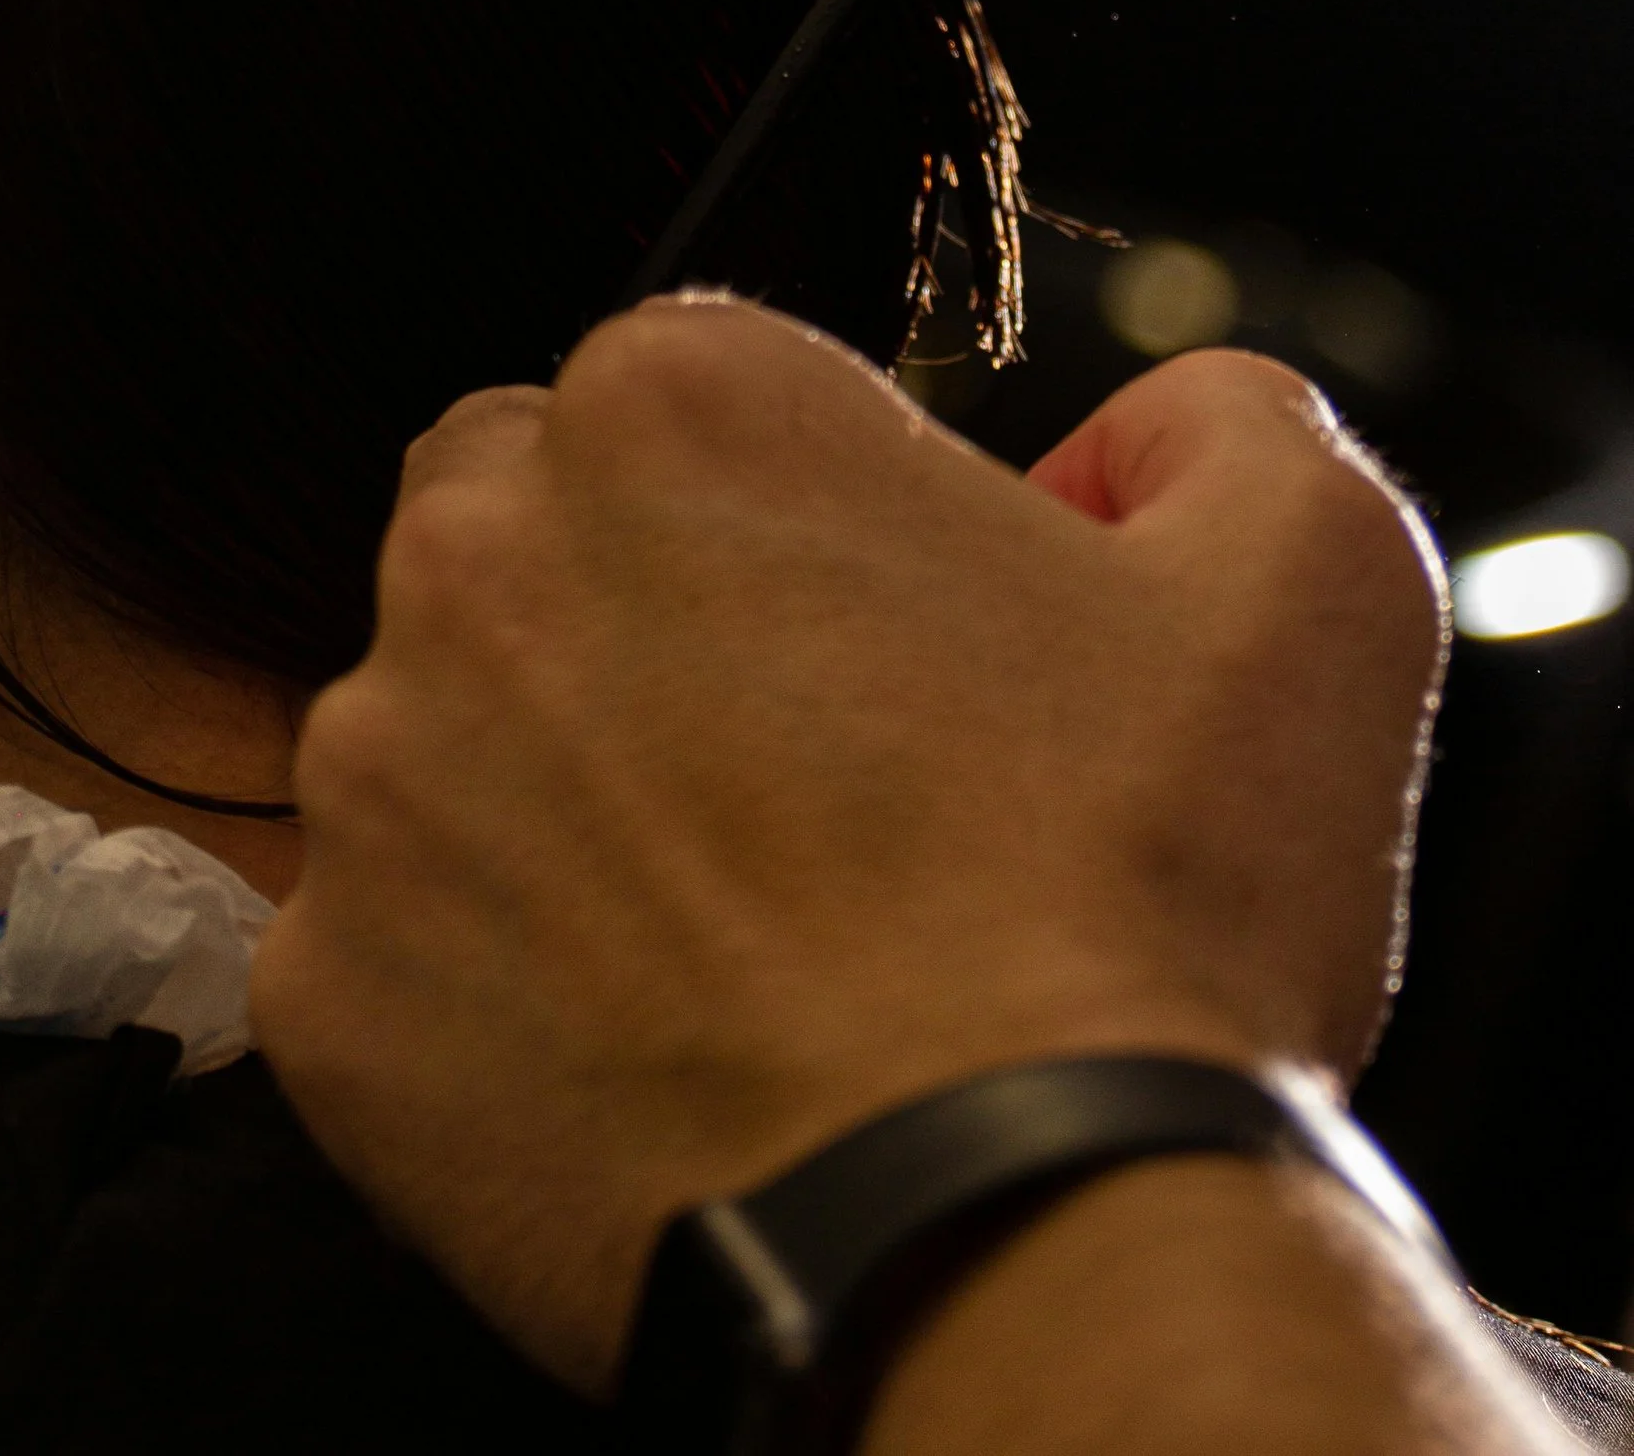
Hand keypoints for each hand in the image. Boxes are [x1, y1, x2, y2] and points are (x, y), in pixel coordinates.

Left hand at [252, 305, 1442, 1393]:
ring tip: (737, 924)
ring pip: (443, 731)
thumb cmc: (1137, 924)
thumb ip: (1229, 427)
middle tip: (799, 771)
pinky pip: (391, 947)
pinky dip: (490, 988)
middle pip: (528, 523)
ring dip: (553, 794)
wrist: (1022, 1245)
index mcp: (682, 404)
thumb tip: (1157, 427)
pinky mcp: (327, 992)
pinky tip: (646, 1039)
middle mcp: (483, 553)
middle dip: (635, 609)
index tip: (889, 633)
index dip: (807, 510)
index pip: (693, 392)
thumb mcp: (1310, 588)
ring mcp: (384, 777)